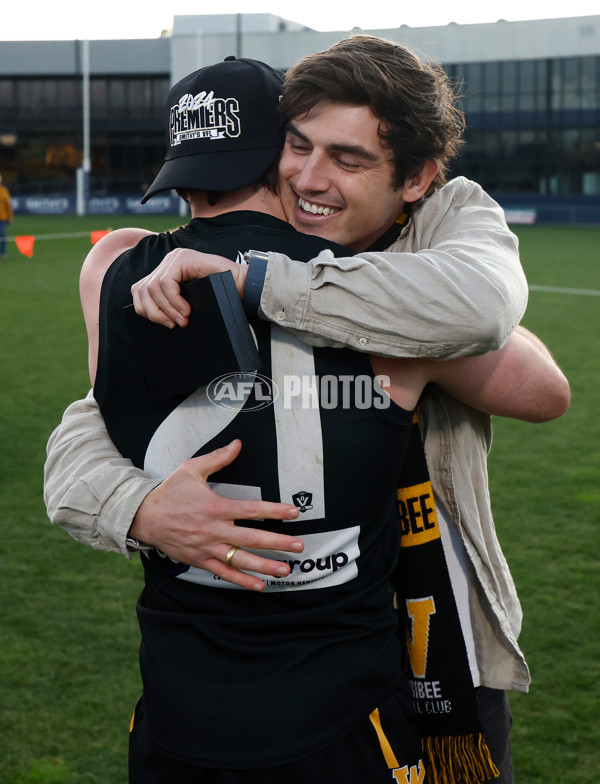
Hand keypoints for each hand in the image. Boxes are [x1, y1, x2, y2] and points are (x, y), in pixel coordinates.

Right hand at [128, 440, 302, 591]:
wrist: (144, 517)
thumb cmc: (170, 492)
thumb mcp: (191, 469)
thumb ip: (217, 458)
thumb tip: (237, 444)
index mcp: (215, 507)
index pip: (251, 510)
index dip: (275, 512)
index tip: (294, 513)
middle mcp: (214, 530)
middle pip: (252, 538)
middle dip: (278, 543)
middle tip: (299, 546)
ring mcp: (208, 548)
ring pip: (241, 560)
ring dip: (265, 566)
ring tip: (286, 570)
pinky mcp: (201, 561)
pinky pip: (224, 574)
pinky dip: (242, 581)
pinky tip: (260, 585)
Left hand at [131, 248, 247, 328]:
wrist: (243, 286)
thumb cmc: (219, 296)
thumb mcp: (189, 302)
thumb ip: (171, 304)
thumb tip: (154, 318)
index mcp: (165, 273)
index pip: (139, 290)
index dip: (146, 310)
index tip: (164, 324)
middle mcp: (167, 263)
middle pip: (141, 289)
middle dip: (154, 312)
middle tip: (172, 325)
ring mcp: (174, 258)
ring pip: (152, 287)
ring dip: (167, 308)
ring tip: (183, 319)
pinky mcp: (184, 258)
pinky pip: (167, 282)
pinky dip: (174, 300)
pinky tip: (186, 310)